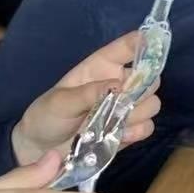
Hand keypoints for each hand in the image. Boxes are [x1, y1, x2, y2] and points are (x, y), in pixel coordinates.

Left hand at [10, 32, 161, 167]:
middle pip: (150, 78)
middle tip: (124, 102)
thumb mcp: (60, 102)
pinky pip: (147, 127)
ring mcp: (125, 108)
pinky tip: (119, 136)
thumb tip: (117, 86)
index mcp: (101, 68)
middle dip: (143, 90)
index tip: (152, 44)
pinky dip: (137, 131)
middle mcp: (118, 84)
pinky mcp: (129, 131)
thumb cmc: (47, 116)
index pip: (127, 48)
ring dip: (138, 113)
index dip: (143, 43)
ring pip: (152, 104)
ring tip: (114, 123)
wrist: (41, 149)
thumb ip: (88, 93)